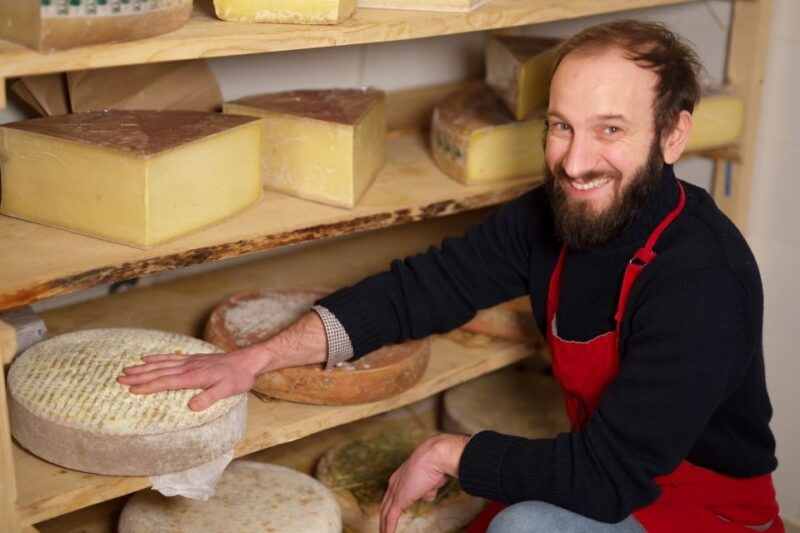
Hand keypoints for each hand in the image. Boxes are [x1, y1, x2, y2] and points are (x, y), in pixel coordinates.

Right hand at [117, 311, 327, 410]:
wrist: (249, 361)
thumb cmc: (239, 377)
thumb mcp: (228, 390)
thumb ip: (210, 397)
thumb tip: (192, 406)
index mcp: (194, 377)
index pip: (166, 381)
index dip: (148, 385)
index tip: (131, 388)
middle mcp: (189, 367)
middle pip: (159, 371)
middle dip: (139, 375)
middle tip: (119, 378)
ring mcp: (190, 361)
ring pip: (162, 363)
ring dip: (144, 367)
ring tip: (127, 368)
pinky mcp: (194, 359)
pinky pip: (171, 357)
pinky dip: (158, 357)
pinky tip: (148, 358)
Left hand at [380, 433, 469, 532]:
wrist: (435, 456)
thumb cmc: (437, 465)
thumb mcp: (431, 480)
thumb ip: (426, 490)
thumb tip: (426, 496)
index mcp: (400, 477)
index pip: (391, 496)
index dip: (390, 507)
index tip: (390, 517)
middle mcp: (394, 483)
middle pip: (384, 505)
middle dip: (383, 519)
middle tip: (383, 530)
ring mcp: (395, 491)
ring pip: (385, 513)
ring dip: (384, 526)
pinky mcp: (399, 499)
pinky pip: (390, 518)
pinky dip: (388, 529)